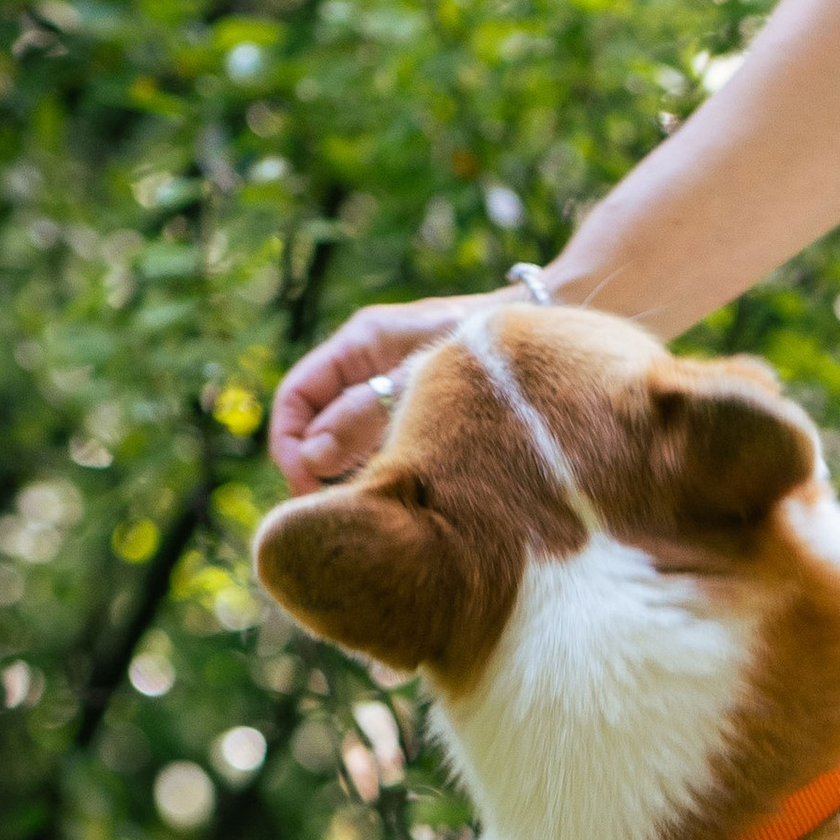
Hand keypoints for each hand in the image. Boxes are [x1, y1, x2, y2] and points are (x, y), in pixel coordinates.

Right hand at [267, 292, 501, 492]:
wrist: (551, 325)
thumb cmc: (487, 347)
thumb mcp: (419, 380)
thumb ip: (364, 416)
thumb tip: (312, 458)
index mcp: (359, 343)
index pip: (295, 398)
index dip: (289, 446)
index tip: (305, 491)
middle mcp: (368, 365)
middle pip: (316, 425)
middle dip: (317, 468)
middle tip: (342, 513)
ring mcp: (392, 389)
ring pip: (347, 440)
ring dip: (350, 474)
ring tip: (375, 506)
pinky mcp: (417, 412)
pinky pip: (381, 446)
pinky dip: (382, 470)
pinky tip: (403, 494)